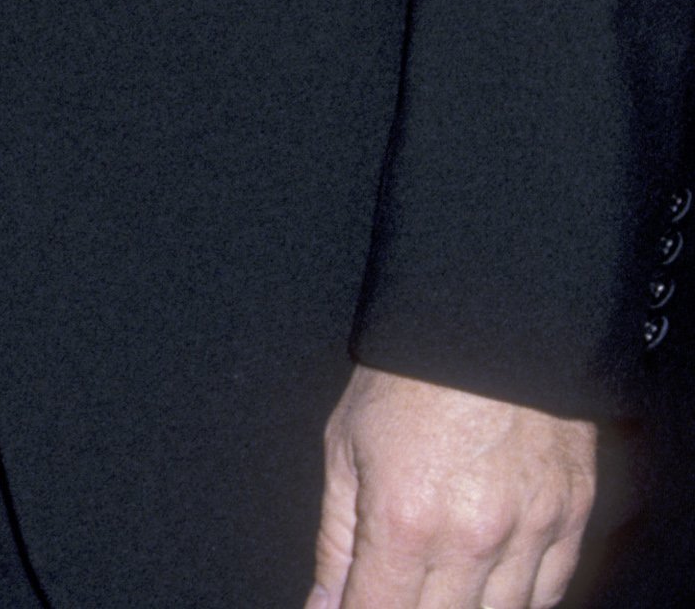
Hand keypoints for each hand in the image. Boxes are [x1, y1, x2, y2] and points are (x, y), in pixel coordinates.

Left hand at [307, 366, 593, 608]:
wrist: (488, 315)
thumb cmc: (407, 373)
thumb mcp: (345, 445)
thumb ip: (336, 540)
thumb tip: (323, 607)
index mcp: (404, 520)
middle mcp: (470, 539)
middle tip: (397, 586)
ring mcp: (529, 533)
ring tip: (440, 583)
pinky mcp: (570, 519)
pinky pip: (548, 596)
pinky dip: (518, 602)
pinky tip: (489, 589)